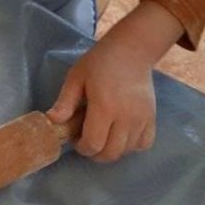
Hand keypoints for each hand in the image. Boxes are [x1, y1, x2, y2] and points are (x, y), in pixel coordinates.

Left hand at [47, 37, 155, 161]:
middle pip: (110, 154)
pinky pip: (144, 144)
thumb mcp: (76, 77)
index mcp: (104, 107)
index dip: (82, 147)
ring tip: (103, 135)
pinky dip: (131, 146)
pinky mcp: (152, 118)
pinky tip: (121, 134)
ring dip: (112, 150)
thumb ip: (64, 102)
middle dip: (95, 153)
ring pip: (126, 151)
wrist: (131, 50)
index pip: (93, 144)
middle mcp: (126, 117)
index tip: (76, 138)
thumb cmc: (100, 62)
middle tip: (87, 140)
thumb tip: (52, 121)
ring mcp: (142, 119)